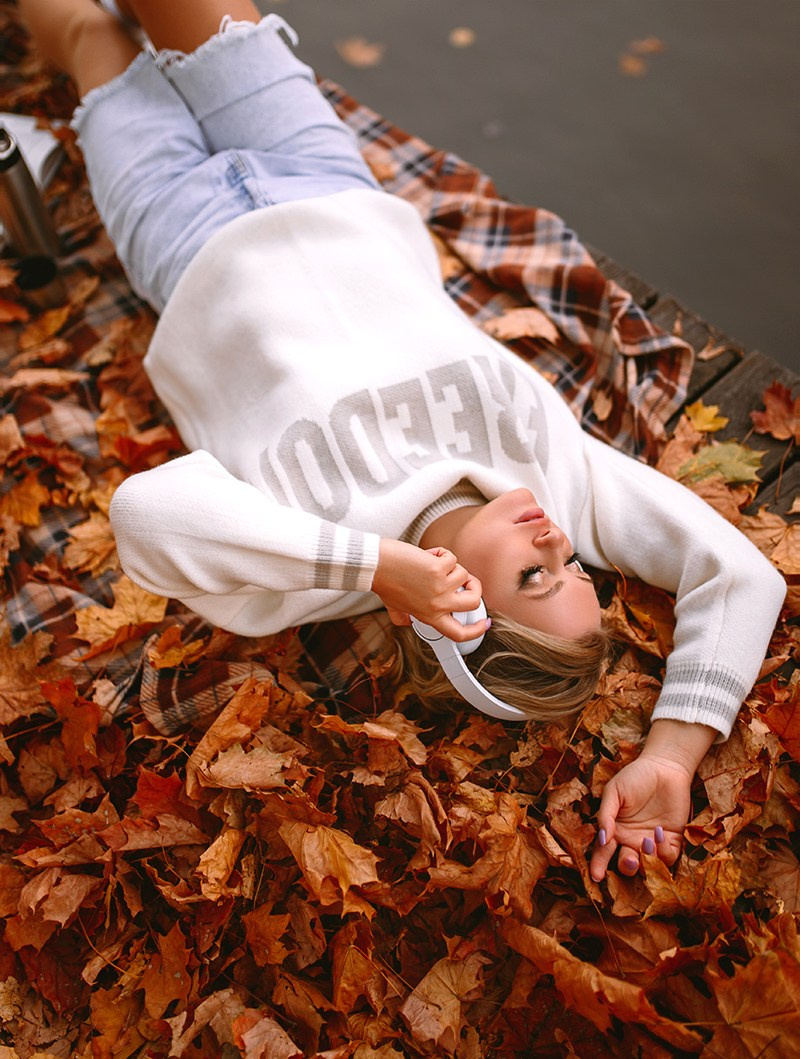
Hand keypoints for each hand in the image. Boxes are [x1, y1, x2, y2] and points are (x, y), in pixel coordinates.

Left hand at [371, 539, 486, 642]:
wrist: (376, 565)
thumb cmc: (385, 582)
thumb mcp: (395, 607)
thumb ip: (403, 618)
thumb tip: (407, 623)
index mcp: (430, 617)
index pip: (459, 633)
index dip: (476, 630)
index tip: (483, 622)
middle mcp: (437, 606)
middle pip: (474, 602)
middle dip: (476, 588)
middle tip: (468, 581)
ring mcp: (440, 588)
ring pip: (463, 574)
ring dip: (450, 565)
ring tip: (431, 563)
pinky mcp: (438, 570)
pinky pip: (451, 558)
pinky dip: (440, 552)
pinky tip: (427, 555)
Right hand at [589, 755, 691, 881]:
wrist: (665, 767)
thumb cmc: (635, 777)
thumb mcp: (614, 791)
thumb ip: (606, 814)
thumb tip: (601, 838)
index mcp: (614, 830)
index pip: (604, 852)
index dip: (598, 865)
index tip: (596, 876)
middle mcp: (632, 840)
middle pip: (626, 864)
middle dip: (626, 866)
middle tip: (629, 858)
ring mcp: (651, 842)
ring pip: (647, 865)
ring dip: (646, 860)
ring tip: (647, 841)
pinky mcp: (672, 841)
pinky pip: (668, 858)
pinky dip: (663, 852)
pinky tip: (659, 833)